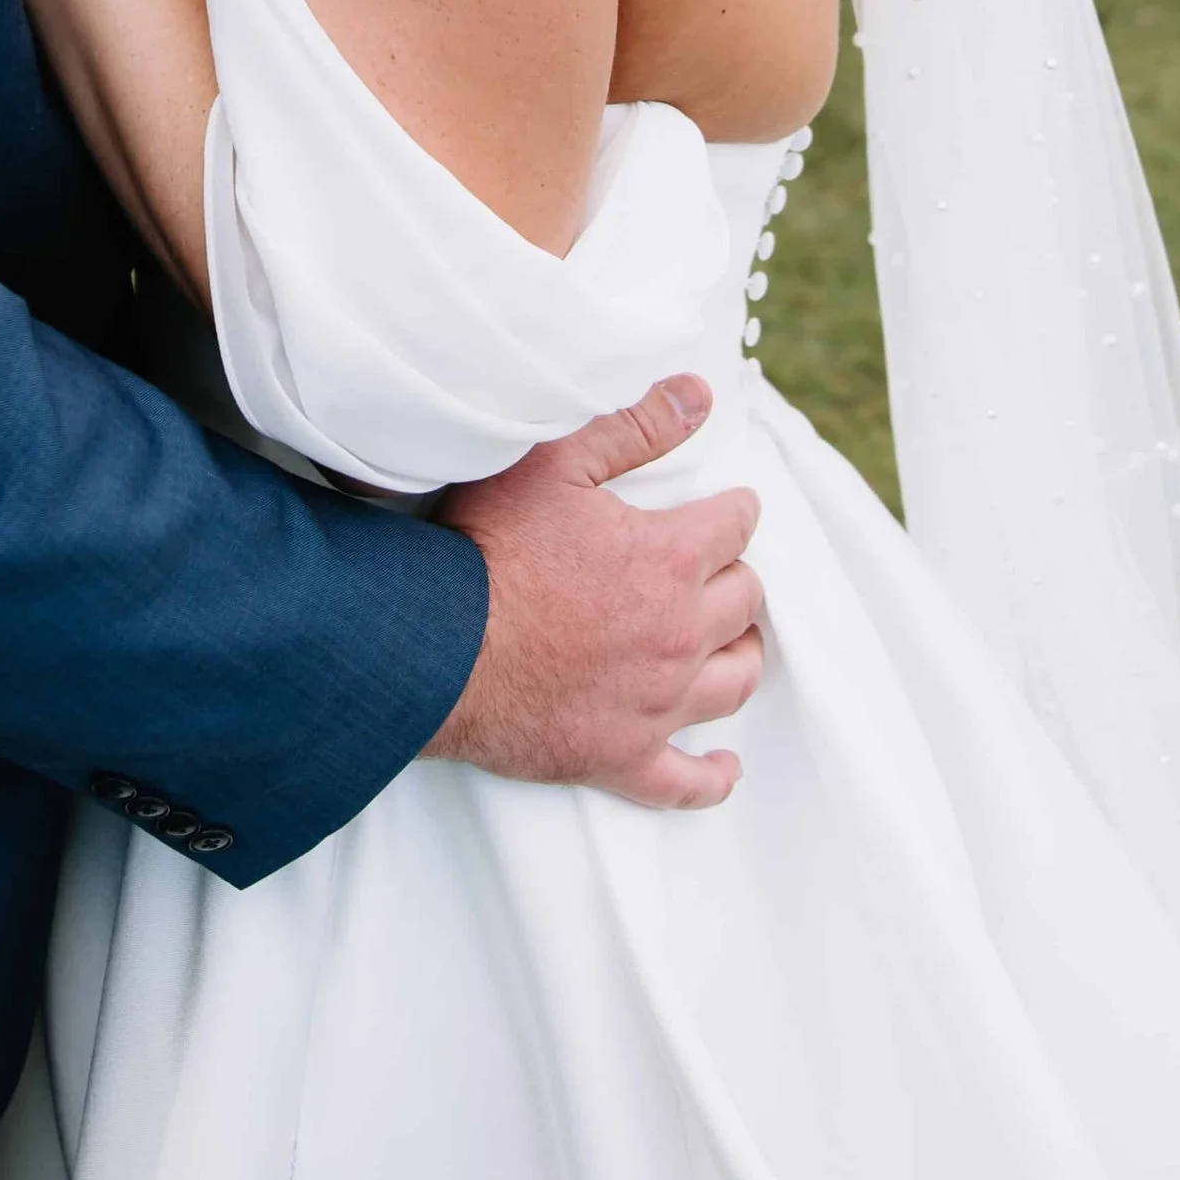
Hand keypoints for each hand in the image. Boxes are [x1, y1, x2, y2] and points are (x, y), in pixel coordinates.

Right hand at [424, 381, 764, 809]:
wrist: (435, 648)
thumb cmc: (488, 549)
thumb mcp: (553, 463)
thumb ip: (632, 426)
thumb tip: (698, 396)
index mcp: (671, 559)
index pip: (736, 527)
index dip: (732, 511)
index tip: (726, 509)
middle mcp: (680, 634)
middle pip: (744, 603)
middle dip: (734, 580)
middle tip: (714, 572)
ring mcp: (657, 704)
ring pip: (733, 683)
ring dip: (738, 657)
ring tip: (727, 645)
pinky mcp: (623, 758)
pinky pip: (687, 783)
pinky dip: (712, 776)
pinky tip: (724, 765)